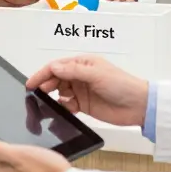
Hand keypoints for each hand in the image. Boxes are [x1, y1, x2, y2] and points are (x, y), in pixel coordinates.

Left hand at [0, 139, 71, 171]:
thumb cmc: (46, 171)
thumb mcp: (18, 154)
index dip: (9, 148)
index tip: (23, 147)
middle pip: (9, 164)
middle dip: (20, 156)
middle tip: (34, 153)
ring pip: (22, 171)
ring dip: (30, 164)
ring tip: (43, 161)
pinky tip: (48, 170)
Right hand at [27, 55, 148, 127]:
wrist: (139, 106)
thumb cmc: (123, 85)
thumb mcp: (97, 74)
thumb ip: (73, 71)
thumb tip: (54, 67)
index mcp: (83, 64)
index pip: (57, 66)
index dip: (43, 74)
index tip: (31, 83)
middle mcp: (80, 76)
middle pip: (56, 79)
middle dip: (46, 85)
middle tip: (39, 93)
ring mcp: (81, 91)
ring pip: (60, 92)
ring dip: (55, 97)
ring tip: (53, 102)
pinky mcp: (84, 105)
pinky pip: (67, 105)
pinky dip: (64, 107)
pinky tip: (67, 108)